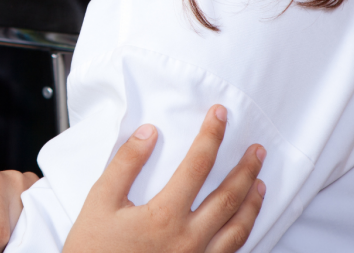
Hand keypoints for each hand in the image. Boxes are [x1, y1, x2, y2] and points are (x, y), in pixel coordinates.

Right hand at [62, 105, 265, 252]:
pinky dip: (244, 233)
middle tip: (257, 150)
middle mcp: (189, 239)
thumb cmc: (93, 248)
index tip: (219, 115)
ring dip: (252, 202)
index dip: (211, 137)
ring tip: (260, 182)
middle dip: (245, 169)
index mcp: (164, 216)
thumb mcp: (100, 200)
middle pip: (228, 197)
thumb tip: (149, 133)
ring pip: (238, 229)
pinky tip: (246, 223)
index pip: (197, 166)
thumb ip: (126, 164)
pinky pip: (231, 252)